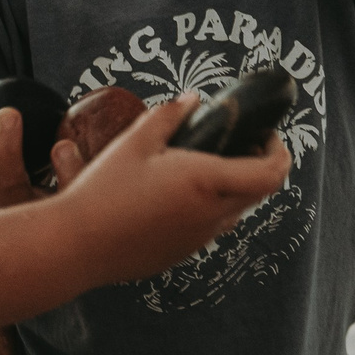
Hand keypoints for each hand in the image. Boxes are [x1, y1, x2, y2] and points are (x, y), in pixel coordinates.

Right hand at [56, 93, 292, 282]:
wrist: (75, 246)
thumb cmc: (103, 191)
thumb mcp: (134, 142)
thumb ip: (169, 116)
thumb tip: (192, 100)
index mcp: (207, 183)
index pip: (272, 173)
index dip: (279, 151)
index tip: (264, 133)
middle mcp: (211, 216)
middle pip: (261, 192)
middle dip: (259, 164)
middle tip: (238, 142)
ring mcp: (198, 240)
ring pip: (236, 212)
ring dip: (234, 187)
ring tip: (204, 164)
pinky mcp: (181, 255)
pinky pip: (210, 228)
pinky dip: (210, 207)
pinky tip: (176, 193)